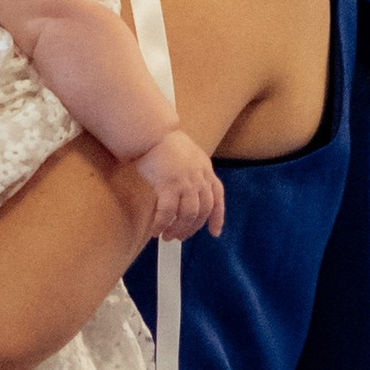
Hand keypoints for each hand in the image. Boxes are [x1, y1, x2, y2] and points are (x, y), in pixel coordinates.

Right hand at [133, 127, 224, 242]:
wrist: (152, 132)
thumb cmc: (164, 143)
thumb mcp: (189, 156)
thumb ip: (193, 173)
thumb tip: (188, 195)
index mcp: (206, 170)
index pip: (217, 197)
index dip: (218, 217)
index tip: (215, 232)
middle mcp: (199, 178)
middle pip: (203, 210)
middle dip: (192, 228)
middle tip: (180, 236)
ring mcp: (186, 182)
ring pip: (188, 215)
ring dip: (178, 229)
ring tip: (167, 236)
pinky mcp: (169, 185)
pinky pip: (168, 213)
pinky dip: (161, 224)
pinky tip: (155, 230)